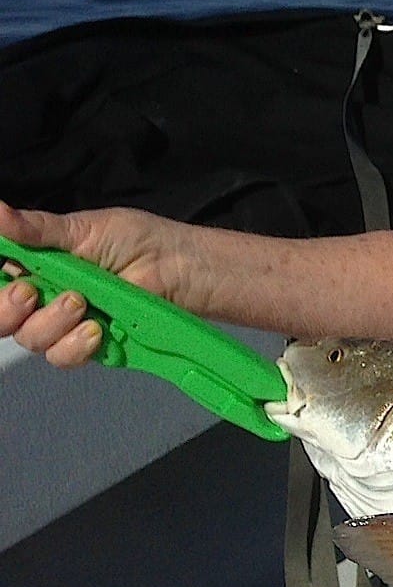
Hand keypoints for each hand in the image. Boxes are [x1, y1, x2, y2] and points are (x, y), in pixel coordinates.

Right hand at [0, 202, 178, 365]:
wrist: (180, 269)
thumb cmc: (138, 242)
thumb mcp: (83, 229)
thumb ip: (37, 230)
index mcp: (37, 266)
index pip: (1, 283)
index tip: (14, 281)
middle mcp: (45, 298)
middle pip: (5, 319)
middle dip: (8, 310)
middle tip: (31, 294)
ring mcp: (67, 325)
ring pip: (33, 339)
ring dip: (51, 322)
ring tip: (81, 303)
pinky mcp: (90, 346)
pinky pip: (64, 357)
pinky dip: (74, 345)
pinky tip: (95, 330)